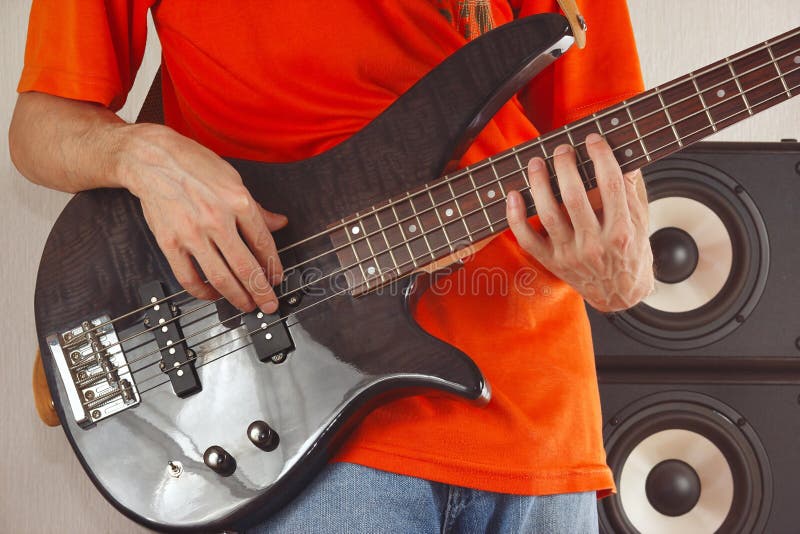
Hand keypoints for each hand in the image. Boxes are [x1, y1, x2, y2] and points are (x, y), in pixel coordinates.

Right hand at [118, 124, 286, 312]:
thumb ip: (256, 207)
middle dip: (262, 292)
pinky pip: (189, 278)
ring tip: (247, 305)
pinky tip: (213, 295)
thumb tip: (279, 223)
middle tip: (269, 305)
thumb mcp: (233, 178)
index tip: (277, 279)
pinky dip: (203, 292)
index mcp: (238, 202)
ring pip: (221, 278)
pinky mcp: (170, 243)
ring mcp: (192, 234)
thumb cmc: (192, 164)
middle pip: (246, 267)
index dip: (274, 267)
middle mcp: (217, 220)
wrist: (150, 159)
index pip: (264, 244)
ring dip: (238, 297)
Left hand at [506, 133, 653, 311]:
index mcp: (621, 231)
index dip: (600, 157)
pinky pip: (527, 239)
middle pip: (574, 198)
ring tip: (537, 162)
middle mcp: (595, 244)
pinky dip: (516, 217)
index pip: (610, 185)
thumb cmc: (630, 252)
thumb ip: (631, 190)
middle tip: (562, 149)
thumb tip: (624, 155)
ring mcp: (570, 255)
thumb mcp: (640, 222)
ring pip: (548, 215)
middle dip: (565, 167)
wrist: (620, 293)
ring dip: (539, 184)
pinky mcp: (552, 262)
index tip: (593, 140)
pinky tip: (513, 195)